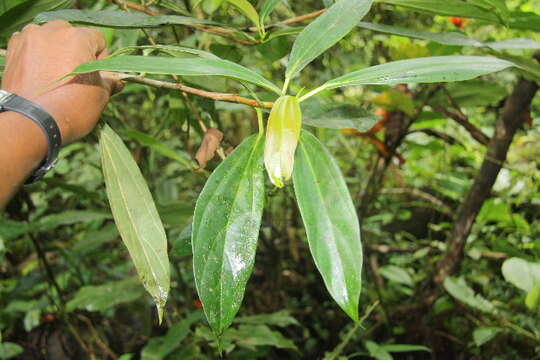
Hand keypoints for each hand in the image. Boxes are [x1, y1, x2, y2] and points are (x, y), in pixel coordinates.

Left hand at [1, 20, 121, 143]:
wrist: (33, 123)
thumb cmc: (73, 108)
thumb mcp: (100, 96)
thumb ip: (110, 82)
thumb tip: (118, 81)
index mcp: (77, 37)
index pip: (98, 39)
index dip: (101, 58)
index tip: (97, 77)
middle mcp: (51, 31)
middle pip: (71, 34)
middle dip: (76, 51)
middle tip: (77, 76)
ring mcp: (29, 38)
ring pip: (49, 38)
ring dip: (56, 51)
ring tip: (57, 76)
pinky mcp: (13, 50)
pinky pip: (30, 45)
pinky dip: (37, 55)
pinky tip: (41, 75)